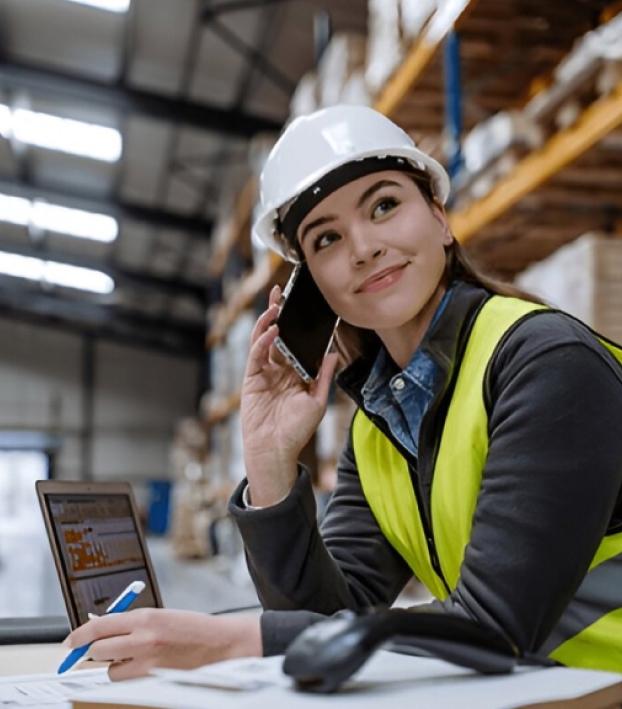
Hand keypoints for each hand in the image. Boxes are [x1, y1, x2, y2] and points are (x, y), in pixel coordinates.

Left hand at [63, 609, 261, 680]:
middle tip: (98, 650)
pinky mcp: (154, 677)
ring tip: (130, 658)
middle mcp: (143, 637)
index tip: (71, 641)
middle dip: (95, 651)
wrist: (221, 644)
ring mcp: (148, 660)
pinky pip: (127, 679)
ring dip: (113, 665)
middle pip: (99, 649)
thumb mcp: (162, 616)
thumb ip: (134, 622)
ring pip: (110, 669)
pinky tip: (141, 667)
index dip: (80, 634)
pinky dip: (128, 675)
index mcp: (146, 616)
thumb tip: (106, 629)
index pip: (100, 624)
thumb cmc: (194, 628)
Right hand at [241, 284, 338, 505]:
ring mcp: (265, 372)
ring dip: (269, 321)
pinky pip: (257, 353)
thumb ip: (324, 377)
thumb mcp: (317, 402)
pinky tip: (272, 329)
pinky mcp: (252, 377)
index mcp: (297, 373)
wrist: (275, 450)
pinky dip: (263, 340)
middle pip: (280, 335)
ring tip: (276, 304)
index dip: (301, 326)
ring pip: (265, 339)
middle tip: (283, 292)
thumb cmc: (297, 431)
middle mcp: (280, 369)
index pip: (299, 343)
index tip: (307, 307)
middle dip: (280, 314)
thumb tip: (334, 354)